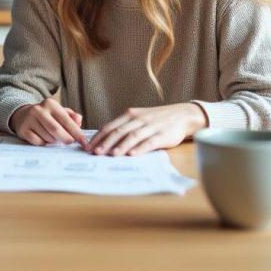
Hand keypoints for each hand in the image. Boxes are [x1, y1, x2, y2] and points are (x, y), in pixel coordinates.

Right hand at [9, 98, 85, 146]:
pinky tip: (43, 138)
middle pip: (56, 130)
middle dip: (66, 139)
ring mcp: (29, 120)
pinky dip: (44, 143)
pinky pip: (38, 142)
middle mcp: (39, 110)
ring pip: (48, 138)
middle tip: (71, 143)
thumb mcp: (59, 112)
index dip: (77, 133)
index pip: (66, 120)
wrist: (23, 114)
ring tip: (54, 137)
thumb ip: (71, 117)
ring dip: (54, 141)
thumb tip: (79, 122)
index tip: (84, 142)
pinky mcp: (23, 130)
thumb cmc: (46, 115)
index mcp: (50, 104)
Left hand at [87, 102, 206, 155]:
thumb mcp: (138, 118)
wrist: (182, 115)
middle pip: (118, 131)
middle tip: (95, 153)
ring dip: (121, 146)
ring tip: (111, 155)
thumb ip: (124, 127)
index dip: (98, 137)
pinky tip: (132, 154)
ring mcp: (151, 126)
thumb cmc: (156, 119)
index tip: (88, 147)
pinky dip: (140, 148)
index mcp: (130, 115)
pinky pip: (149, 142)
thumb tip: (104, 141)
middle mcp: (138, 119)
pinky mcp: (162, 135)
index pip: (110, 126)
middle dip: (105, 143)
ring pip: (132, 136)